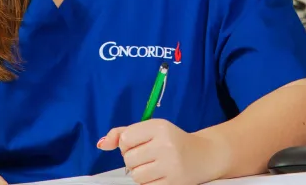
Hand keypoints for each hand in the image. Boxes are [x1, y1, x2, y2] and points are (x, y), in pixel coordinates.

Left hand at [98, 119, 227, 184]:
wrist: (204, 155)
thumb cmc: (172, 141)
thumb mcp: (151, 129)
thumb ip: (123, 133)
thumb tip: (102, 144)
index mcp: (159, 127)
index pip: (125, 139)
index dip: (126, 145)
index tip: (137, 145)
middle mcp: (165, 144)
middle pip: (129, 159)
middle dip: (133, 160)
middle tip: (147, 156)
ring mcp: (171, 165)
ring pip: (136, 175)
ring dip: (141, 173)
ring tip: (154, 166)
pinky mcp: (174, 183)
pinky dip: (149, 183)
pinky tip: (159, 175)